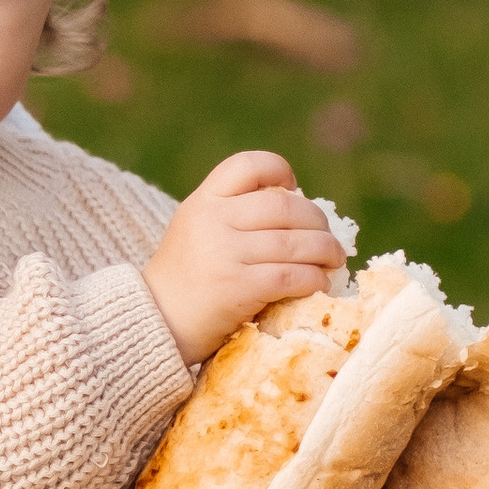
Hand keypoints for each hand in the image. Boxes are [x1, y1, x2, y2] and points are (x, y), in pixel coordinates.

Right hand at [142, 149, 346, 367]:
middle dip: (317, 221)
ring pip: (295, 242)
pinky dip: (314, 279)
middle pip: (284, 206)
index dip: (279, 170)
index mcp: (202, 201)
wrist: (154, 323)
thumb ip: (233, 214)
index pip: (248, 165)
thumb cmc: (185, 279)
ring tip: (334, 259)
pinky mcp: (237, 288)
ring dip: (326, 251)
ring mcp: (224, 253)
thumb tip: (300, 211)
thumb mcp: (196, 230)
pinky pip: (291, 276)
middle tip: (328, 237)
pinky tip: (320, 283)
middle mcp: (212, 220)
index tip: (293, 188)